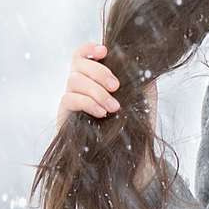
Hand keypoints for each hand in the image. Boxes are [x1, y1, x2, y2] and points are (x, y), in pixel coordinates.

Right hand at [56, 41, 158, 186]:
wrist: (128, 160)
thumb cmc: (135, 128)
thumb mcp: (143, 99)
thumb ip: (142, 79)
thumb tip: (144, 59)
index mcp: (95, 78)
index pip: (82, 55)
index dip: (89, 49)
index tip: (105, 50)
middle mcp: (80, 86)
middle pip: (77, 63)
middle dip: (99, 71)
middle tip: (116, 86)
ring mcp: (71, 100)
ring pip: (74, 80)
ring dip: (96, 90)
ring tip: (113, 107)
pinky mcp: (64, 116)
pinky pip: (69, 99)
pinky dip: (87, 102)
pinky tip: (101, 113)